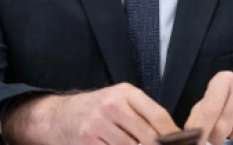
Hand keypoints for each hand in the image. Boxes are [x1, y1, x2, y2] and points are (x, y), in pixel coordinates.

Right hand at [2, 83, 178, 144]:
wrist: (58, 116)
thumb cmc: (96, 110)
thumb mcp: (120, 101)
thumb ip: (144, 115)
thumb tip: (174, 137)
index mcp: (125, 93)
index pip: (159, 117)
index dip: (174, 136)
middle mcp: (112, 105)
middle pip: (149, 137)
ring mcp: (98, 124)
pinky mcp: (87, 141)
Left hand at [184, 72, 232, 144]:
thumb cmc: (232, 98)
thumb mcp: (214, 100)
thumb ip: (199, 114)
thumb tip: (189, 132)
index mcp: (225, 80)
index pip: (210, 110)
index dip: (201, 130)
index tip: (197, 143)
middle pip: (224, 126)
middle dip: (218, 136)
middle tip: (220, 133)